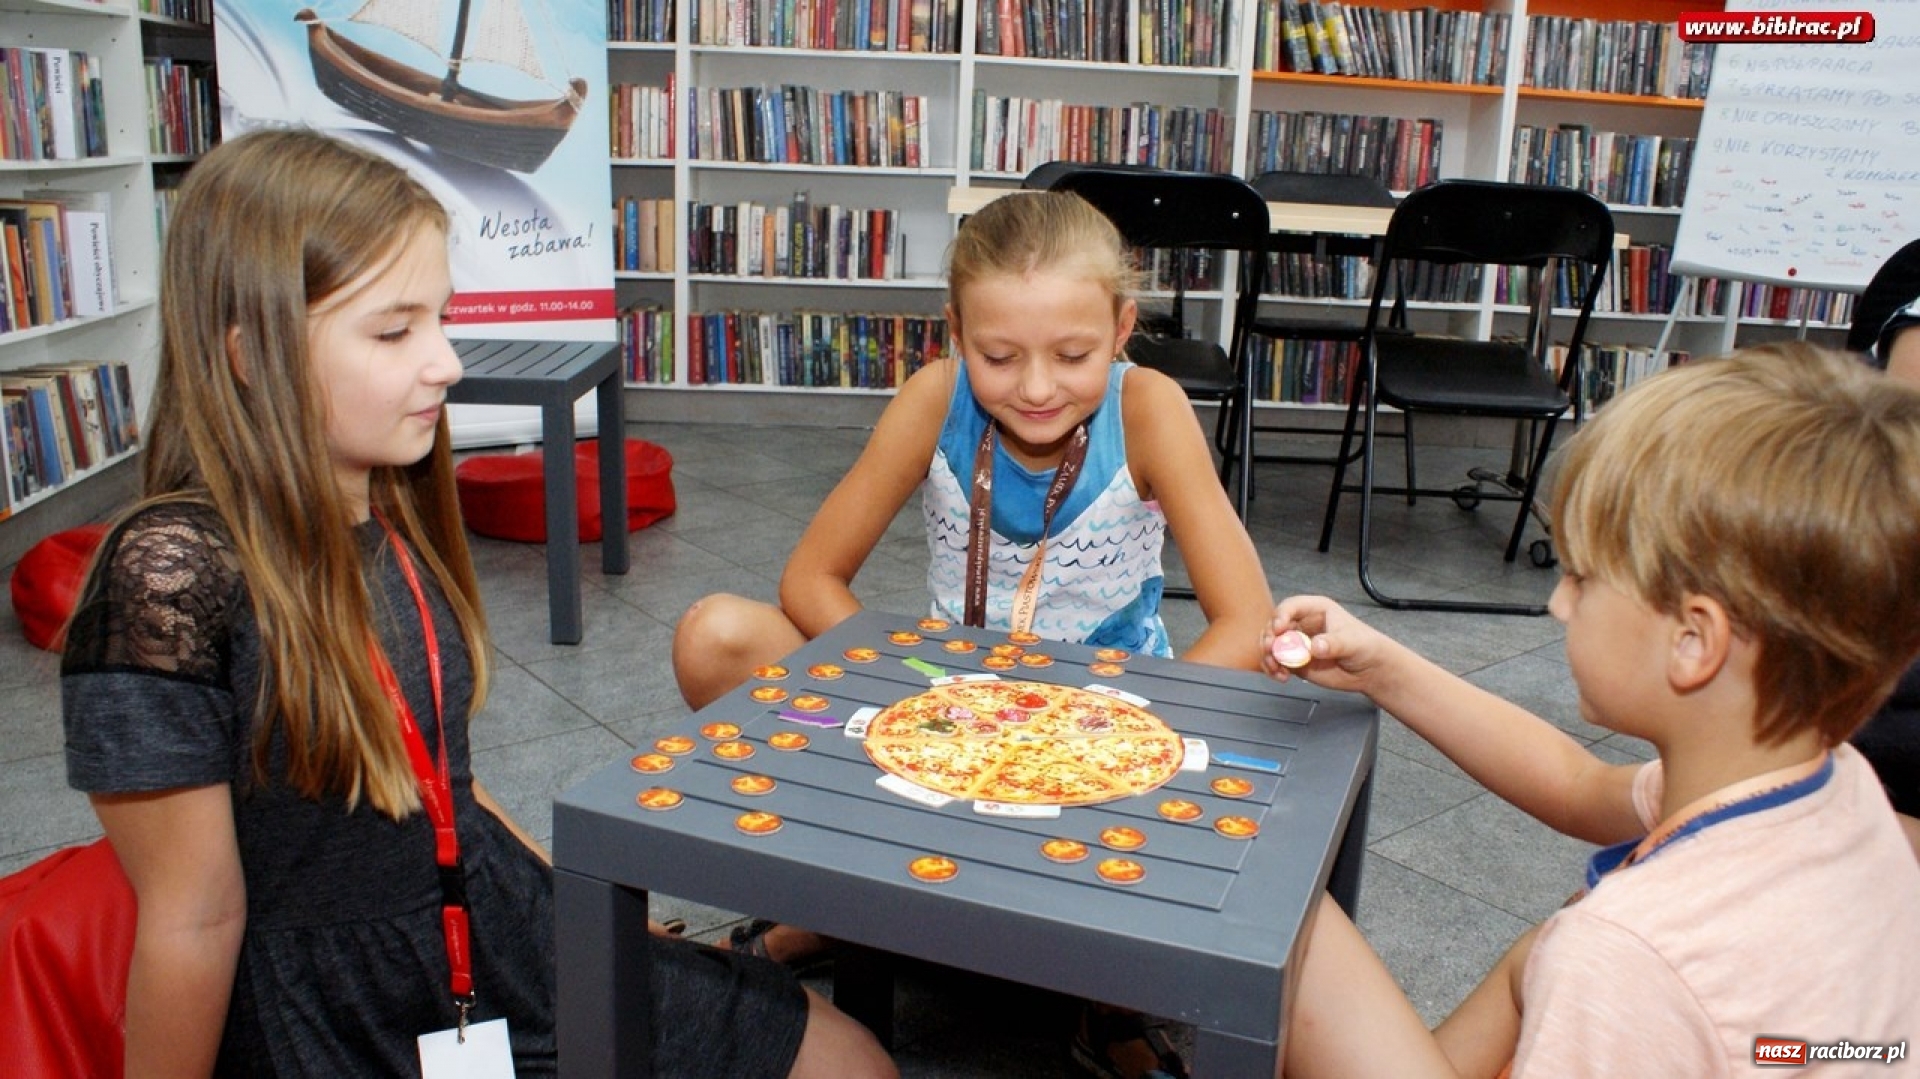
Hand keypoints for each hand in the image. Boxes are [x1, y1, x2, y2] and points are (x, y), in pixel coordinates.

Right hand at [1259, 594, 1398, 696]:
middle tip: (1271, 650)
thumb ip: (1333, 643)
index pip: (1291, 607)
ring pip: (1271, 645)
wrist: (1370, 670)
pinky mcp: (1295, 661)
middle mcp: (1302, 624)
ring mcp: (1297, 644)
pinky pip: (1276, 663)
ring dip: (1268, 656)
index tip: (1279, 629)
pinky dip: (1273, 670)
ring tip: (1276, 668)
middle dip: (1269, 638)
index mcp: (1315, 610)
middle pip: (1275, 626)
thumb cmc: (1365, 646)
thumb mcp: (1352, 641)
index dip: (1281, 616)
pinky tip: (1281, 676)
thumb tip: (1314, 647)